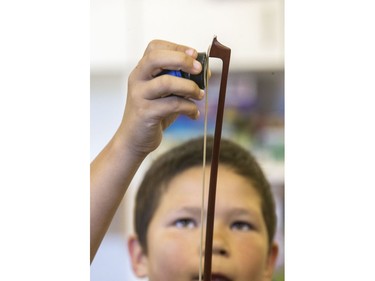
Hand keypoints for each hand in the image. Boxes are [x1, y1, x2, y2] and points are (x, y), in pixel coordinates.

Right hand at [117, 39, 204, 156]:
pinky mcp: (145, 113)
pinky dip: (189, 108)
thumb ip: (181, 82)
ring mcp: (139, 96)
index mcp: (141, 71)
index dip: (176, 47)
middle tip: (199, 69)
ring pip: (166, 82)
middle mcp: (137, 80)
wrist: (134, 140)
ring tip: (200, 95)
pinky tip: (194, 114)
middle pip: (156, 58)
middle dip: (181, 60)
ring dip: (189, 87)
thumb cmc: (152, 114)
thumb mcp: (166, 95)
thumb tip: (205, 72)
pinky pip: (172, 105)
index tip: (194, 54)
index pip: (155, 48)